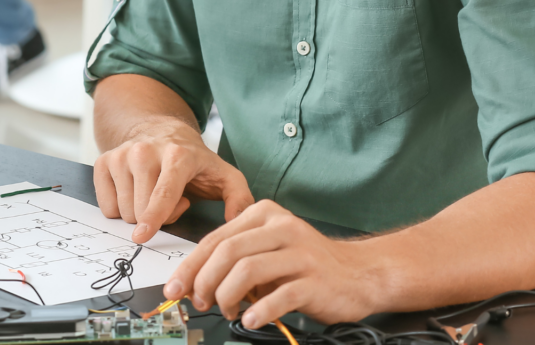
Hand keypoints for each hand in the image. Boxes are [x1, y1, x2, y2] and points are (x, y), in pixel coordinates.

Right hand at [94, 122, 253, 243]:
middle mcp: (144, 152)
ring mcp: (121, 156)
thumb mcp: (224, 174)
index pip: (163, 192)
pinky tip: (136, 191)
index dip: (154, 217)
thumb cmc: (194, 161)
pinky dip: (121, 208)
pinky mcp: (103, 162)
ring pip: (123, 211)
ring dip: (140, 213)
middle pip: (141, 211)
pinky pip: (106, 206)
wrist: (161, 131)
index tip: (142, 236)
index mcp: (177, 156)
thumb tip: (238, 221)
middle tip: (172, 201)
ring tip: (155, 194)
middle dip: (156, 219)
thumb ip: (239, 198)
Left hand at [163, 200, 381, 324]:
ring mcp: (300, 252)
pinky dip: (258, 310)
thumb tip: (192, 282)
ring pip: (247, 270)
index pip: (216, 238)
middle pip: (227, 251)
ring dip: (227, 296)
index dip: (190, 266)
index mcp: (264, 214)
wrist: (359, 273)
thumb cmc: (306, 264)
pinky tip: (251, 319)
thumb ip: (234, 259)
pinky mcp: (314, 279)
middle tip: (199, 302)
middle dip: (204, 281)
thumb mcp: (267, 250)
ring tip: (226, 310)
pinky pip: (279, 295)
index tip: (175, 287)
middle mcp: (281, 227)